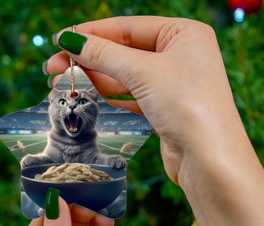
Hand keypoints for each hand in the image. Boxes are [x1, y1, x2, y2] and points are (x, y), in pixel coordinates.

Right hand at [46, 16, 263, 225]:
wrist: (209, 160)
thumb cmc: (187, 105)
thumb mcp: (143, 72)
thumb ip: (104, 54)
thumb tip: (70, 40)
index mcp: (184, 34)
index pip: (128, 27)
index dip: (91, 34)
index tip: (60, 41)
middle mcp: (181, 56)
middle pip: (125, 51)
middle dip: (88, 59)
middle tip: (53, 68)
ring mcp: (174, 85)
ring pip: (126, 76)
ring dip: (95, 79)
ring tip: (62, 83)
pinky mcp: (166, 111)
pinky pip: (132, 97)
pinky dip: (110, 97)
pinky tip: (87, 96)